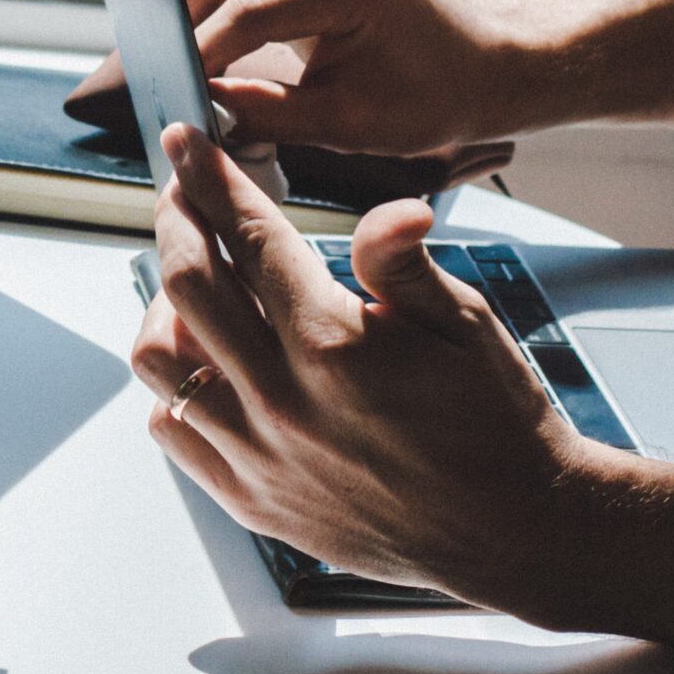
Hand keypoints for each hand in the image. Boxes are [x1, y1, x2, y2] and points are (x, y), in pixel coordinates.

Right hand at [68, 0, 532, 156]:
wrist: (489, 63)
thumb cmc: (434, 99)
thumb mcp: (348, 124)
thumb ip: (265, 114)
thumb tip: (197, 109)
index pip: (247, 11)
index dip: (198, 55)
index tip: (172, 95)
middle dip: (181, 14)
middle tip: (165, 70)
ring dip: (196, 2)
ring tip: (186, 59)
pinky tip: (215, 42)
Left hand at [130, 123, 605, 612]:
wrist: (513, 530)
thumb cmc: (497, 421)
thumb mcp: (466, 325)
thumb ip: (404, 262)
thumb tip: (390, 207)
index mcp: (334, 346)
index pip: (248, 238)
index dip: (209, 179)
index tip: (187, 143)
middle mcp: (283, 402)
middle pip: (185, 286)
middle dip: (176, 222)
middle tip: (183, 198)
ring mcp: (260, 456)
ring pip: (160, 360)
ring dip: (165, 307)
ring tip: (196, 285)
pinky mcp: (252, 500)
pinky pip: (172, 429)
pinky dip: (174, 386)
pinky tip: (208, 364)